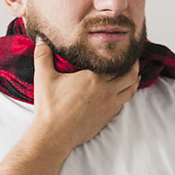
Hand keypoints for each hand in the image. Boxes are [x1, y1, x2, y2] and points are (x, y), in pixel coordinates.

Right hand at [30, 36, 139, 150]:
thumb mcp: (44, 77)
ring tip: (134, 75)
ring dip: (134, 82)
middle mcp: (106, 91)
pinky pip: (123, 104)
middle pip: (130, 76)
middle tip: (133, 60)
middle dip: (134, 66)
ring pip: (130, 91)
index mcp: (94, 77)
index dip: (125, 55)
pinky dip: (125, 95)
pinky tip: (121, 93)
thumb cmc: (50, 107)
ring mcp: (109, 106)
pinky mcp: (107, 118)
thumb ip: (43, 55)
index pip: (118, 63)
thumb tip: (40, 39)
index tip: (125, 48)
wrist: (54, 135)